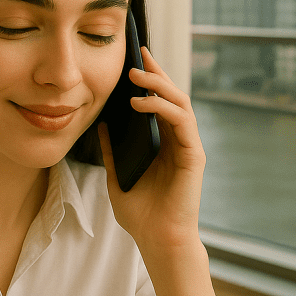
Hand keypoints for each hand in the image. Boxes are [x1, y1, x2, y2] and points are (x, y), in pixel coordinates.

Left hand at [98, 47, 205, 254]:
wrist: (157, 240)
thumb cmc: (140, 215)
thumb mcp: (116, 176)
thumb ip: (111, 152)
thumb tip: (101, 126)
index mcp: (163, 144)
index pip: (159, 104)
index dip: (150, 80)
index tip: (135, 59)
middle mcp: (179, 141)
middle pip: (172, 96)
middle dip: (156, 73)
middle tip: (138, 55)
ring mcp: (188, 147)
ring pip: (180, 103)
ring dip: (159, 86)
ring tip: (136, 76)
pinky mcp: (194, 155)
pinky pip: (182, 122)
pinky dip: (163, 108)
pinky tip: (141, 104)